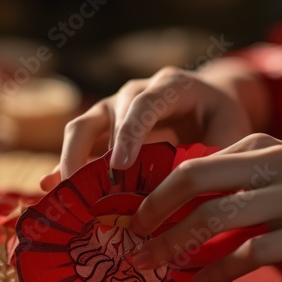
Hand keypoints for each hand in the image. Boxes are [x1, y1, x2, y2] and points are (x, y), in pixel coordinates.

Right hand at [41, 61, 262, 189]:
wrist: (212, 103)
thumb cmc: (223, 119)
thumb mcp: (230, 133)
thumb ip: (211, 155)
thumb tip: (187, 192)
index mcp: (172, 86)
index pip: (146, 104)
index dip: (130, 134)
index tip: (120, 166)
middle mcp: (137, 91)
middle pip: (106, 114)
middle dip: (93, 152)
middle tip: (88, 192)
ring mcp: (115, 107)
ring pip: (82, 125)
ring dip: (71, 159)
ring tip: (66, 195)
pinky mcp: (104, 126)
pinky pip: (79, 143)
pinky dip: (65, 164)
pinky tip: (50, 188)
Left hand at [127, 134, 281, 281]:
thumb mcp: (280, 175)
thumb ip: (236, 183)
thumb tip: (177, 212)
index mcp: (260, 145)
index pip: (192, 164)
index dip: (156, 194)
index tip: (132, 222)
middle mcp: (274, 162)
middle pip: (195, 180)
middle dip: (155, 213)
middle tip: (133, 242)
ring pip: (218, 217)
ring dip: (178, 245)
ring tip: (155, 267)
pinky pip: (252, 250)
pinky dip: (220, 269)